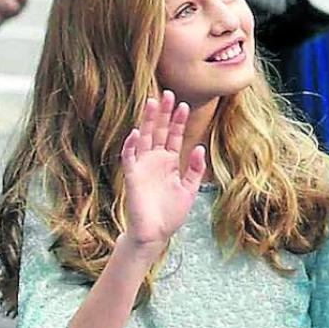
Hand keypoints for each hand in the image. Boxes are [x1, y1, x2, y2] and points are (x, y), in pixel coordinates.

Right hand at [121, 91, 206, 250]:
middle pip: (158, 131)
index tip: (183, 104)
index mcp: (169, 162)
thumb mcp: (189, 189)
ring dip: (147, 121)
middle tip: (167, 94)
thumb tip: (198, 147)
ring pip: (144, 138)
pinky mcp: (132, 176)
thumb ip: (194, 169)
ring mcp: (143, 166)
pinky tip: (135, 133)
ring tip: (152, 103)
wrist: (155, 233)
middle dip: (162, 114)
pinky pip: (130, 158)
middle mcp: (155, 160)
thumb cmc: (171, 214)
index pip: (172, 136)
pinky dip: (131, 146)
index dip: (177, 121)